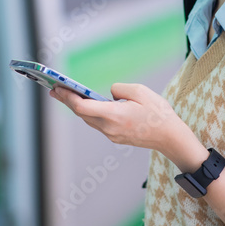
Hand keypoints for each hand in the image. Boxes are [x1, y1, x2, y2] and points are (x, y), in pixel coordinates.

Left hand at [50, 83, 207, 169]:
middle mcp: (109, 128)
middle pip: (81, 114)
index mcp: (114, 116)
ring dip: (77, 107)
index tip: (58, 88)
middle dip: (67, 101)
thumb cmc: (158, 113)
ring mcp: (112, 135)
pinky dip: (89, 113)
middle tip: (54, 89)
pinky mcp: (116, 137)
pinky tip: (87, 104)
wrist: (170, 137)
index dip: (68, 97)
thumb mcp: (141, 91)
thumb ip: (120, 89)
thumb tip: (109, 94)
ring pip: (88, 119)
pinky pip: (98, 123)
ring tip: (66, 95)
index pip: (82, 107)